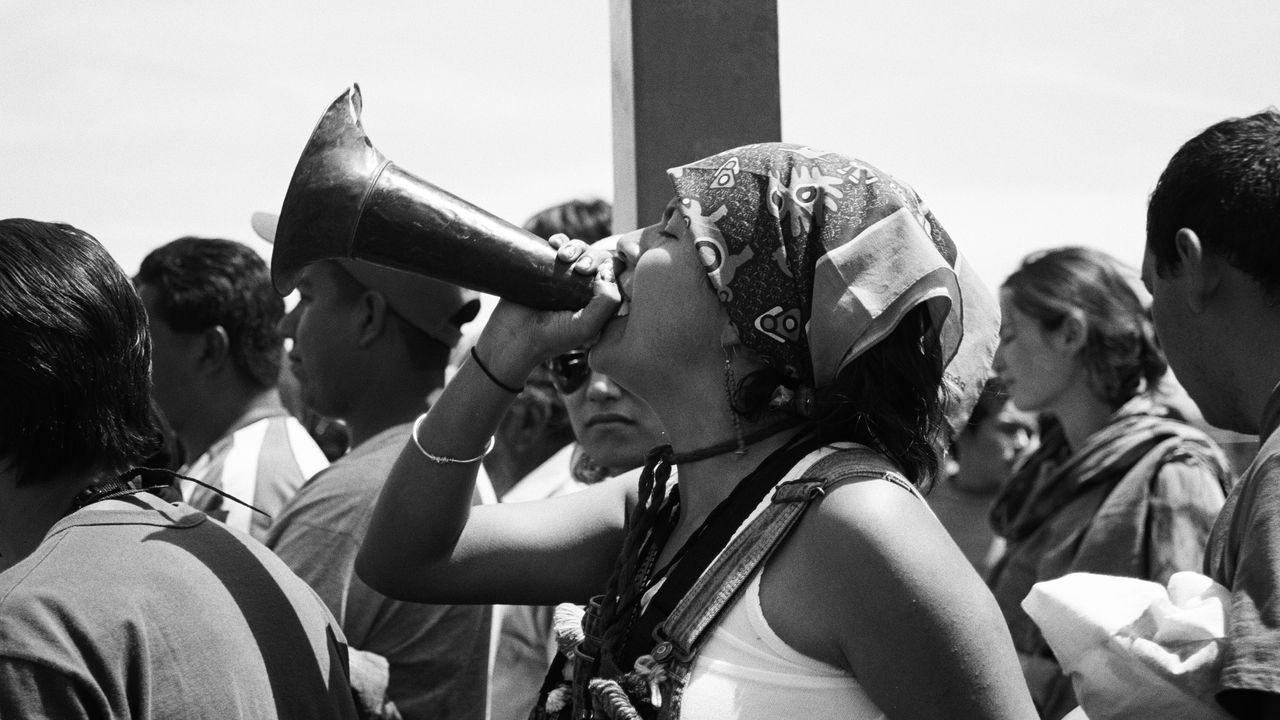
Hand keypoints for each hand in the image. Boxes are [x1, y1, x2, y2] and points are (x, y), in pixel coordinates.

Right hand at [476, 234, 620, 380]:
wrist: (512, 336)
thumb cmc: (551, 337)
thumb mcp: (586, 327)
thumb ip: (606, 303)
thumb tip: (608, 271)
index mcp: (601, 304)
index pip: (617, 276)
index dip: (612, 267)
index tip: (597, 273)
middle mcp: (586, 289)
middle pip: (600, 258)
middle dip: (593, 256)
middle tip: (580, 268)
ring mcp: (566, 278)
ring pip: (582, 249)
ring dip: (576, 246)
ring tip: (563, 256)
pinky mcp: (547, 268)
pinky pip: (561, 245)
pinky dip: (561, 240)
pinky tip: (553, 244)